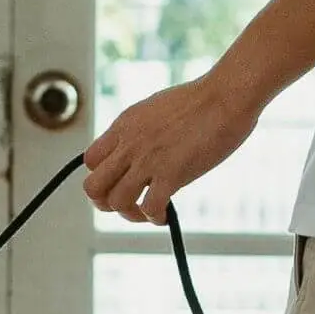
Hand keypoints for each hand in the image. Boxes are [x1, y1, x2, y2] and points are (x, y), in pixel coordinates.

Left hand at [82, 71, 260, 224]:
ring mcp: (148, 160)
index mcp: (124, 126)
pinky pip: (150, 208)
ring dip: (130, 215)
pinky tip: (165, 215)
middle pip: (93, 187)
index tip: (120, 182)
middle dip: (105, 203)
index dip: (102, 177)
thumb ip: (140, 132)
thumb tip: (140, 151)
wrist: (225, 95)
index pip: (90, 161)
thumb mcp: (154, 109)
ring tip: (148, 212)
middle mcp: (130, 144)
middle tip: (127, 204)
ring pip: (116, 202)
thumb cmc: (201, 100)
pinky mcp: (171, 173)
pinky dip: (155, 217)